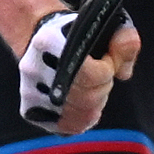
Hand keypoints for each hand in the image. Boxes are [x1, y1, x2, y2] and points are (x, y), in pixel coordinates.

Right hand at [18, 6, 135, 134]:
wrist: (45, 40)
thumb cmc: (80, 33)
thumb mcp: (106, 25)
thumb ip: (124, 40)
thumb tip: (123, 73)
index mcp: (49, 41)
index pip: (90, 74)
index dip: (106, 70)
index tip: (106, 59)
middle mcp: (33, 67)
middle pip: (86, 98)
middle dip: (102, 88)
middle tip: (100, 75)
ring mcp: (29, 91)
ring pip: (79, 116)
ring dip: (95, 105)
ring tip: (91, 87)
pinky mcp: (30, 109)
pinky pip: (67, 127)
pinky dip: (81, 119)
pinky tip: (83, 103)